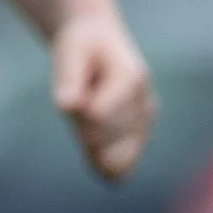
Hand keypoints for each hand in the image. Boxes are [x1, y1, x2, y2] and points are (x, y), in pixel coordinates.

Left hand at [50, 11, 155, 180]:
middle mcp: (145, 100)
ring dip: (96, 146)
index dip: (78, 115)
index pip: (99, 116)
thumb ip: (70, 77)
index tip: (69, 101)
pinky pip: (129, 160)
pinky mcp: (142, 131)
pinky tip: (105, 171)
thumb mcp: (71, 52)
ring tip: (89, 121)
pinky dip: (113, 167)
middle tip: (78, 105)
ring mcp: (146, 118)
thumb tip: (66, 105)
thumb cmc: (81, 46)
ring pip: (119, 153)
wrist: (100, 40)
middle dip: (85, 131)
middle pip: (108, 137)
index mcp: (131, 78)